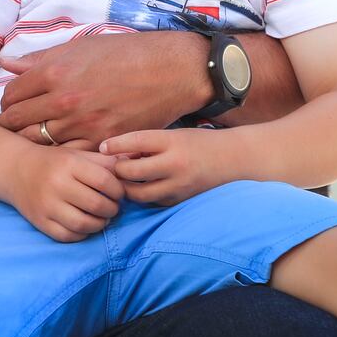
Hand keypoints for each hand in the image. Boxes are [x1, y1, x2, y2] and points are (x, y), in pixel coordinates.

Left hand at [0, 31, 206, 145]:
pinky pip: (68, 154)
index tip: (11, 105)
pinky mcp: (102, 141)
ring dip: (31, 140)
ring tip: (32, 137)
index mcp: (54, 72)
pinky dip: (59, 152)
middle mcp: (64, 100)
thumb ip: (39, 59)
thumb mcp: (78, 47)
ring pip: (38, 142)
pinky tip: (60, 146)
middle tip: (13, 124)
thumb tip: (7, 63)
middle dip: (10, 123)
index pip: (11, 95)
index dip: (7, 101)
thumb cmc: (122, 54)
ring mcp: (82, 124)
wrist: (168, 70)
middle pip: (18, 121)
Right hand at [7, 144, 124, 241]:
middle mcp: (57, 184)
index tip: (118, 192)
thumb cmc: (55, 161)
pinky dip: (82, 234)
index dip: (119, 191)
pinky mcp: (40, 222)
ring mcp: (47, 205)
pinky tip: (85, 224)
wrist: (16, 169)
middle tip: (112, 207)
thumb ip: (106, 161)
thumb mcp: (78, 154)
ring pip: (85, 225)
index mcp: (69, 164)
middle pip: (98, 205)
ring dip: (100, 224)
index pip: (106, 182)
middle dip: (112, 209)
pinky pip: (69, 236)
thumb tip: (134, 166)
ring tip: (101, 217)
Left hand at [101, 128, 232, 204]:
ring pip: (138, 193)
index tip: (103, 147)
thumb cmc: (198, 143)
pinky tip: (141, 185)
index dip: (115, 145)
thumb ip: (147, 144)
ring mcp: (178, 185)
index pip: (134, 141)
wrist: (233, 160)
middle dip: (118, 169)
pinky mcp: (180, 200)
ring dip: (127, 186)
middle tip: (114, 166)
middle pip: (131, 171)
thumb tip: (117, 153)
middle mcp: (174, 164)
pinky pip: (152, 201)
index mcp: (171, 141)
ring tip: (125, 178)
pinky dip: (142, 195)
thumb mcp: (173, 135)